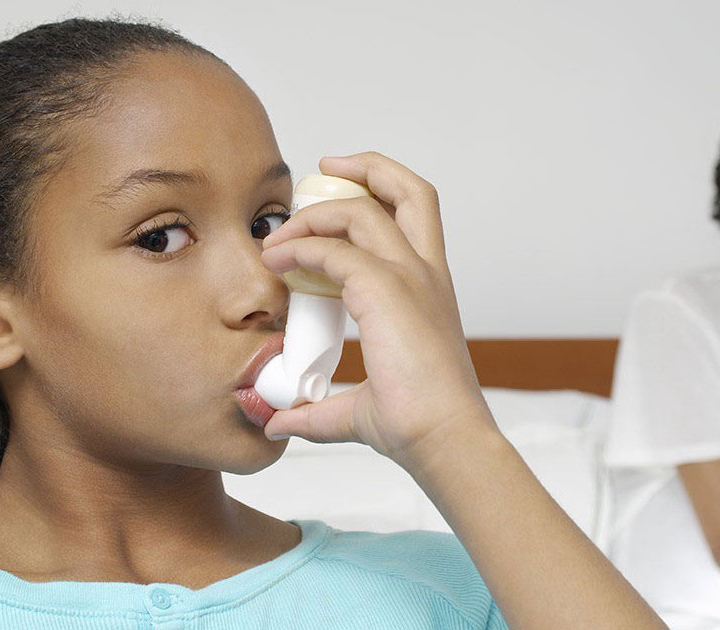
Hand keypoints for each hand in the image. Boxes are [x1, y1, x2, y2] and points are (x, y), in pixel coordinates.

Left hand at [259, 152, 494, 468]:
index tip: (327, 211)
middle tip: (323, 170)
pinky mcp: (387, 290)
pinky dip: (301, 248)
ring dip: (316, 213)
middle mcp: (428, 275)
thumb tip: (280, 422)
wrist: (443, 439)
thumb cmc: (418, 426)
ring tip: (280, 235)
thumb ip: (319, 411)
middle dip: (366, 167)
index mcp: (431, 291)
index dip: (374, 201)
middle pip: (410, 190)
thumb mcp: (360, 410)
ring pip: (365, 209)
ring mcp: (411, 278)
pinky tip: (276, 262)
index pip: (412, 220)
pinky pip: (335, 249)